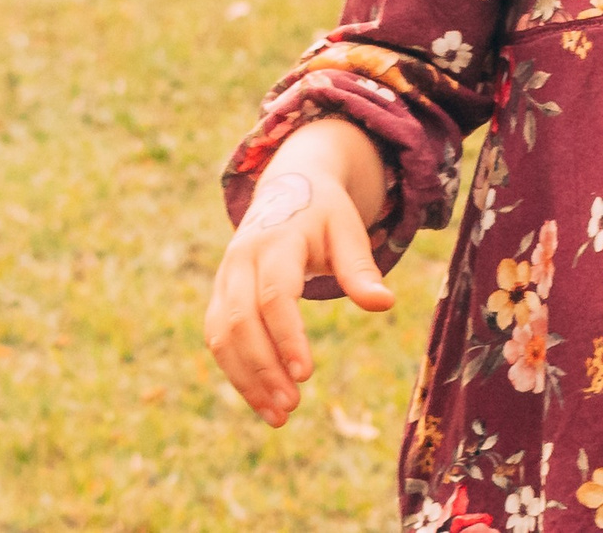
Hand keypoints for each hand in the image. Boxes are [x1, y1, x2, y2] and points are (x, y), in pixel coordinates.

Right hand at [204, 168, 395, 427]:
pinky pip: (218, 337)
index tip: (305, 375)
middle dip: (264, 367)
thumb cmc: (324, 213)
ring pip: (222, 334)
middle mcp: (242, 258)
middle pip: (241, 319)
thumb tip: (384, 303)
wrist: (288, 186)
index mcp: (276, 240)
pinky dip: (235, 371)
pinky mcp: (220, 294)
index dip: (287, 335)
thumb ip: (360, 268)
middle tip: (293, 406)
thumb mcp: (348, 230)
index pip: (274, 293)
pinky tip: (261, 401)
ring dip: (245, 378)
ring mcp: (225, 276)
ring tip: (278, 416)